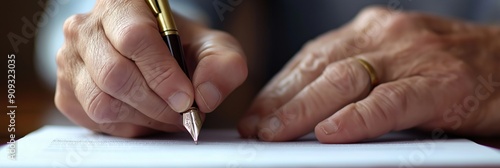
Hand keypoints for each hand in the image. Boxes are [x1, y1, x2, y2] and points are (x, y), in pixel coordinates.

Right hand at [55, 0, 246, 136]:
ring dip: (143, 118)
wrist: (157, 52)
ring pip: (102, 103)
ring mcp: (70, 60)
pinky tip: (146, 116)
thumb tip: (205, 97)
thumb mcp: (212, 46)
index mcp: (121, 4)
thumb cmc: (182, 45)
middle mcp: (86, 28)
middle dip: (157, 104)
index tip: (186, 98)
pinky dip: (127, 126)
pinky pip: (94, 119)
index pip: (135, 39)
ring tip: (169, 116)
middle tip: (184, 114)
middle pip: (115, 75)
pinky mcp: (67, 91)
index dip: (162, 74)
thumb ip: (222, 65)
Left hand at [238, 7, 499, 142]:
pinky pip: (392, 101)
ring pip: (345, 80)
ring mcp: (413, 55)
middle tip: (255, 129)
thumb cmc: (447, 68)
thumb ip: (355, 79)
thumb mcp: (392, 62)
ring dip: (304, 109)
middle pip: (320, 68)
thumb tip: (309, 114)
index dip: (279, 87)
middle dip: (282, 100)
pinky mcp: (442, 82)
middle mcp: (385, 36)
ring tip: (275, 133)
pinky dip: (359, 118)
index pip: (311, 58)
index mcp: (369, 31)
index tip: (255, 113)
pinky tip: (332, 132)